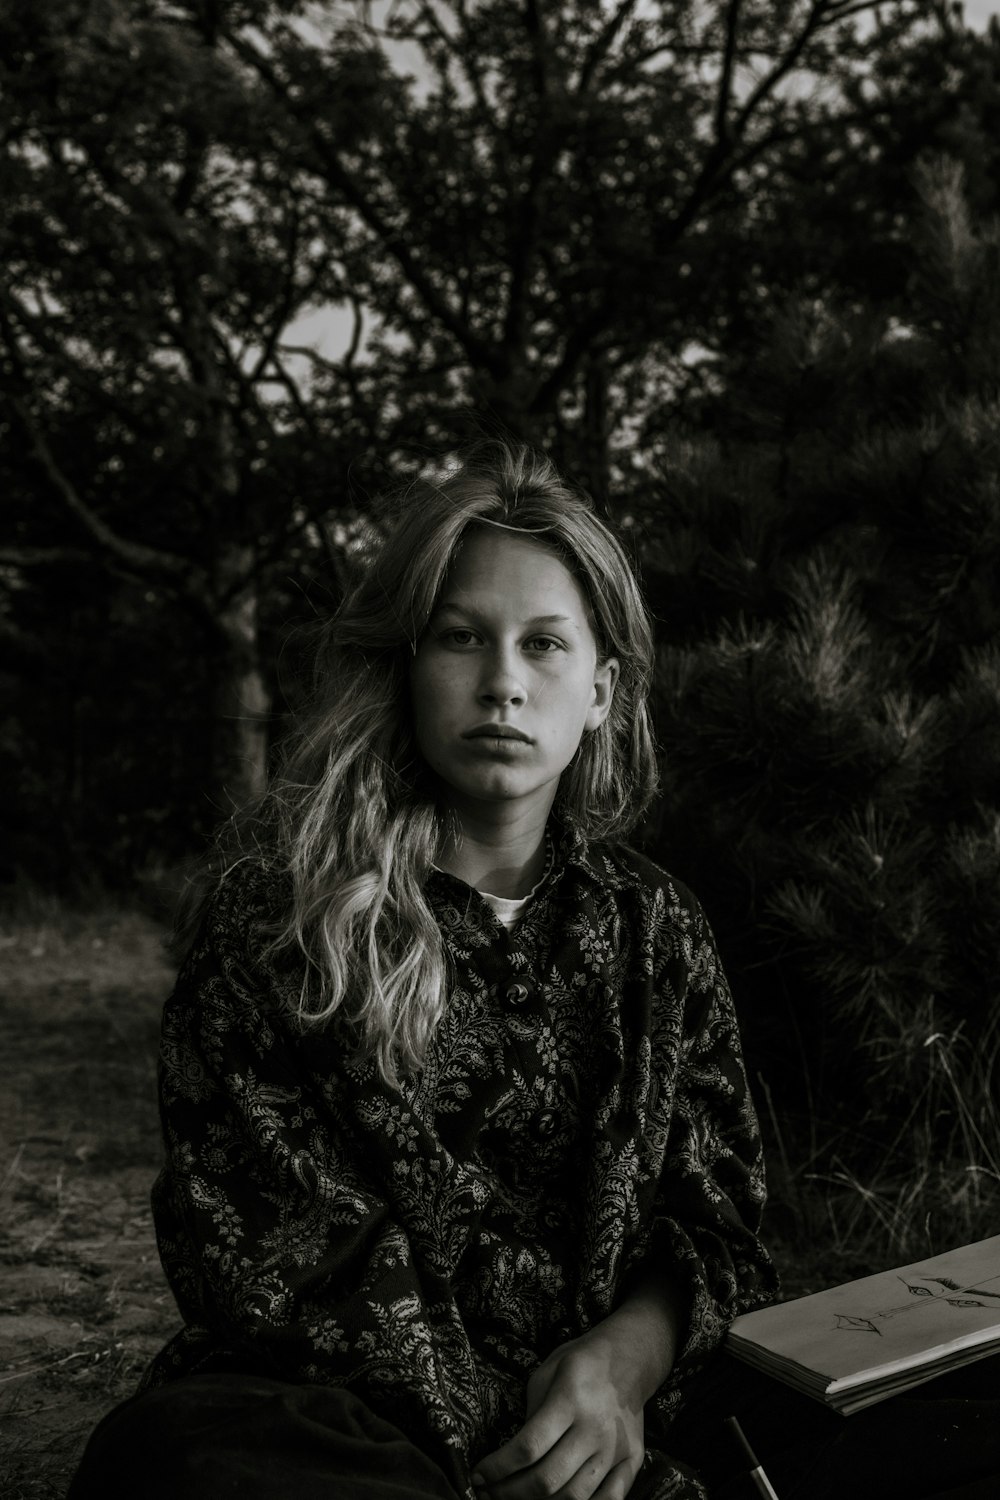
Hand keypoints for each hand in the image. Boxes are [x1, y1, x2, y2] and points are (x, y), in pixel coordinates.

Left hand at [470, 1328, 646, 1499]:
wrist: (629, 1358)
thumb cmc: (579, 1363)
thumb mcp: (546, 1374)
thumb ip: (531, 1417)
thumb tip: (514, 1459)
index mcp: (569, 1400)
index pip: (528, 1447)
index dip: (498, 1468)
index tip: (479, 1475)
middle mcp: (595, 1428)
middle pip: (548, 1479)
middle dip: (509, 1492)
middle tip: (490, 1492)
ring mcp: (616, 1448)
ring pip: (574, 1497)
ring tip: (515, 1499)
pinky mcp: (632, 1460)